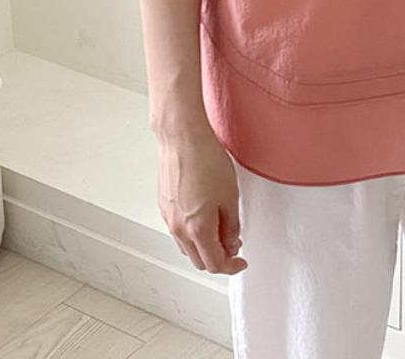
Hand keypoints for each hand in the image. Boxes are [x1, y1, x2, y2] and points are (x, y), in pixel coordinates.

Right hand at [156, 122, 247, 274]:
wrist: (183, 139)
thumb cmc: (207, 161)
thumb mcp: (230, 196)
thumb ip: (231, 225)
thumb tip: (232, 243)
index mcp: (198, 229)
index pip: (214, 263)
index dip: (231, 267)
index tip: (241, 262)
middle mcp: (179, 229)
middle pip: (198, 260)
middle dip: (217, 258)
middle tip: (234, 245)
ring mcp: (168, 218)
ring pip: (187, 247)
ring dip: (204, 246)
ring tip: (221, 229)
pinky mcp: (163, 206)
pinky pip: (178, 230)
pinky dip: (192, 233)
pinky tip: (205, 216)